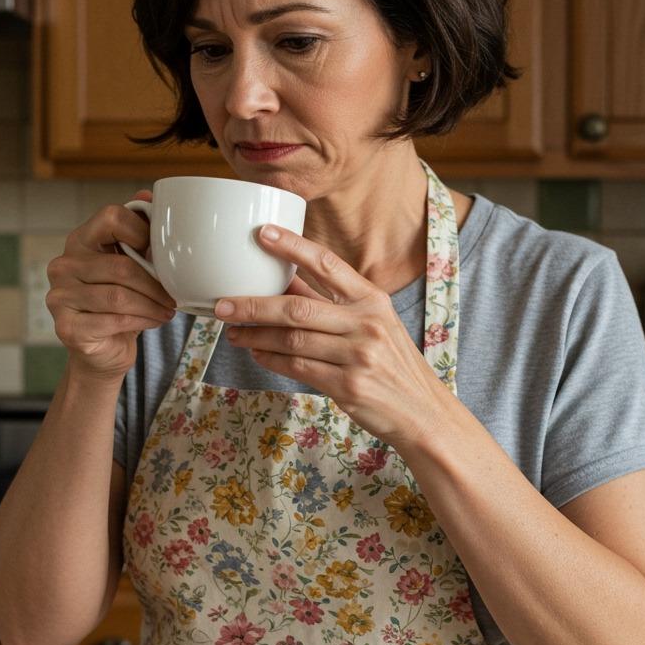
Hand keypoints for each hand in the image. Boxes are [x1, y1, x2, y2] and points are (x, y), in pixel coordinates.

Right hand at [46, 190, 176, 383]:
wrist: (104, 349)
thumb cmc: (121, 302)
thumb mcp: (133, 263)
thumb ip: (139, 231)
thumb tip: (148, 195)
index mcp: (80, 240)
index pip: (111, 217)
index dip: (143, 232)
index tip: (161, 254)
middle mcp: (63, 265)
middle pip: (121, 265)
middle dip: (156, 284)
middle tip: (175, 295)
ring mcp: (60, 296)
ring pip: (119, 296)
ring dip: (152, 305)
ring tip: (167, 310)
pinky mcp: (66, 326)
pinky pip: (113, 320)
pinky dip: (142, 321)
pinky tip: (153, 321)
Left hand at [215, 225, 450, 448]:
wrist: (423, 411)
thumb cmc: (392, 363)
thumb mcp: (374, 324)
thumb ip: (332, 304)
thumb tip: (283, 283)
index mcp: (372, 300)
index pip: (328, 264)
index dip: (293, 247)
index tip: (263, 233)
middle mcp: (366, 324)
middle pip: (297, 308)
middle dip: (253, 305)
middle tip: (222, 303)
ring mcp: (358, 356)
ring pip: (292, 340)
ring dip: (256, 335)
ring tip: (233, 331)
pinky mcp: (348, 387)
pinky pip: (298, 368)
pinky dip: (271, 359)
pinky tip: (256, 352)